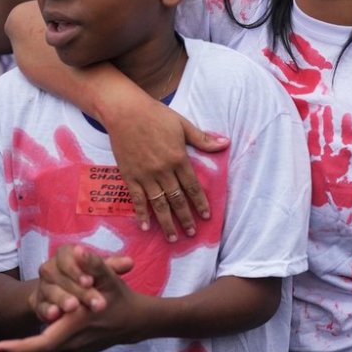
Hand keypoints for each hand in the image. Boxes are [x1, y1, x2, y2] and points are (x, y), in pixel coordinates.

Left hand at [0, 245, 143, 351]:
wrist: (133, 321)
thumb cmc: (120, 299)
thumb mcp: (109, 280)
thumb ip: (95, 264)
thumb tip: (78, 249)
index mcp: (71, 330)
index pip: (39, 344)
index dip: (15, 347)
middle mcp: (64, 345)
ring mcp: (62, 349)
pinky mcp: (61, 347)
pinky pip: (33, 351)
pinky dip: (13, 349)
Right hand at [30, 244, 133, 322]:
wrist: (67, 293)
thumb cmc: (88, 277)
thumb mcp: (101, 270)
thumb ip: (114, 266)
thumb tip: (130, 263)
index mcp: (65, 254)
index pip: (66, 257)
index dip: (77, 269)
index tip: (90, 281)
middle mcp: (50, 267)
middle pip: (60, 277)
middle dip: (78, 290)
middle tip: (94, 302)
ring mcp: (42, 285)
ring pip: (50, 291)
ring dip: (63, 299)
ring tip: (74, 307)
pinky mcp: (37, 303)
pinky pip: (39, 306)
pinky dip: (46, 311)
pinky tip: (55, 315)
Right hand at [103, 96, 228, 240]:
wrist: (125, 112)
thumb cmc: (157, 116)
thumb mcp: (183, 125)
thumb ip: (203, 139)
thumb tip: (226, 144)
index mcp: (178, 159)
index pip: (192, 187)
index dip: (200, 203)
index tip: (206, 216)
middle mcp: (163, 171)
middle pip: (177, 199)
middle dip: (185, 218)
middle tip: (192, 233)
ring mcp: (145, 175)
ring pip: (158, 204)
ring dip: (166, 222)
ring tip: (172, 238)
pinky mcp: (129, 176)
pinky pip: (137, 199)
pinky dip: (142, 214)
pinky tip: (146, 226)